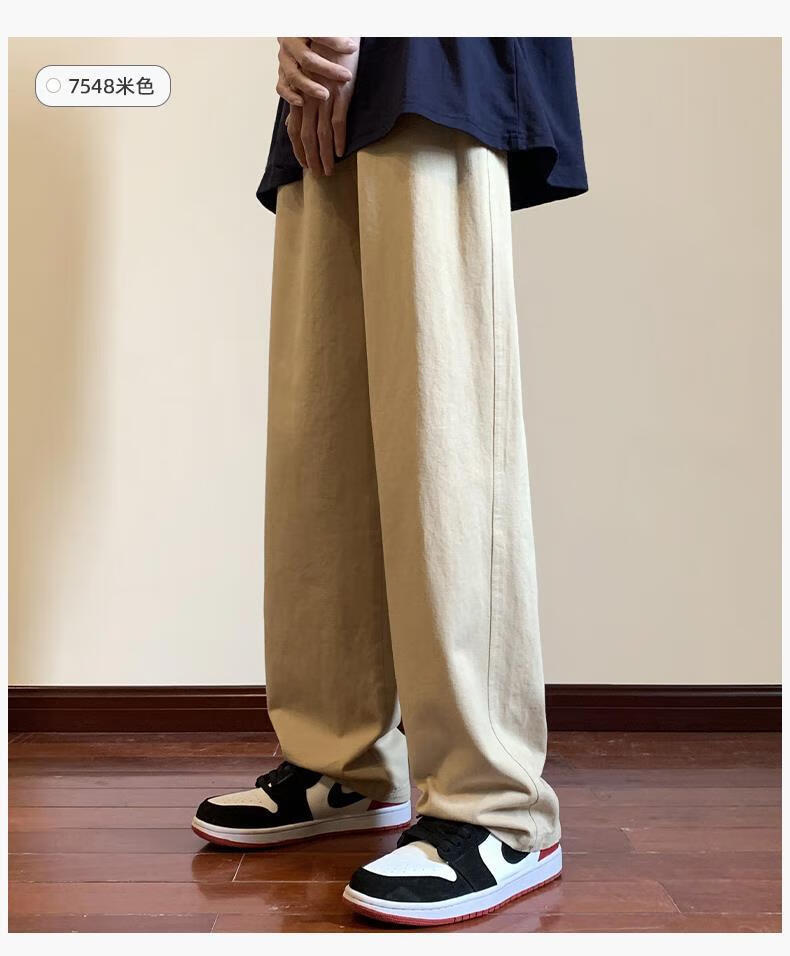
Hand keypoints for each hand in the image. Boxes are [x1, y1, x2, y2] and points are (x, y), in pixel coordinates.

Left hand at [285, 38, 360, 176]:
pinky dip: (338, 139)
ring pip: (321, 133)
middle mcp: (309, 99)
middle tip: (318, 175)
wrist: (336, 37)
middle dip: (312, 158)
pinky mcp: (340, 94)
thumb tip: (290, 125)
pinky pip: (338, 121)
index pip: (295, 131)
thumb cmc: (322, 60)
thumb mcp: (306, 82)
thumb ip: (297, 105)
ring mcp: (324, 97)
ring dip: (324, 155)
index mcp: (300, 97)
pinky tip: (339, 153)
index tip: (305, 166)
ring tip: (329, 171)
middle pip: (307, 136)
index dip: (299, 151)